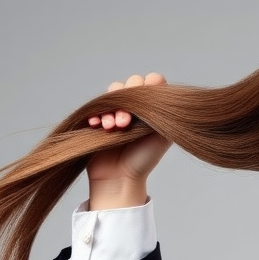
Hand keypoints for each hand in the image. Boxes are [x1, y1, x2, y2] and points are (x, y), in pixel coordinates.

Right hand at [86, 73, 170, 208]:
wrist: (121, 178)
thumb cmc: (144, 160)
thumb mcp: (161, 134)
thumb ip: (161, 110)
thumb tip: (157, 82)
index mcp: (155, 110)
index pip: (153, 82)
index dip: (148, 86)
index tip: (143, 101)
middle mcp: (139, 108)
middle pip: (133, 82)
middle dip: (128, 99)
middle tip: (124, 122)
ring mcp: (119, 110)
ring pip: (114, 91)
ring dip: (111, 107)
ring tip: (111, 128)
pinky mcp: (102, 117)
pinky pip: (97, 104)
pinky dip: (97, 113)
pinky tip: (97, 126)